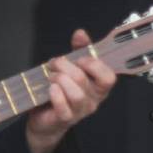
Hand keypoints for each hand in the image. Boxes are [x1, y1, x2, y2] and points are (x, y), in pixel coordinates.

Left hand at [26, 29, 116, 152]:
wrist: (44, 118)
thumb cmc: (61, 91)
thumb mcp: (72, 67)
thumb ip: (79, 50)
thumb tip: (81, 33)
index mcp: (98, 86)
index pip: (109, 77)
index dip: (94, 64)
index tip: (78, 58)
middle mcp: (93, 100)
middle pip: (84, 79)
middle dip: (65, 66)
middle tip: (54, 63)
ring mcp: (80, 111)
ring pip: (76, 93)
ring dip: (59, 79)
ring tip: (51, 76)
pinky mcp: (65, 119)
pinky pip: (64, 107)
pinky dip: (56, 95)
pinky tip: (50, 88)